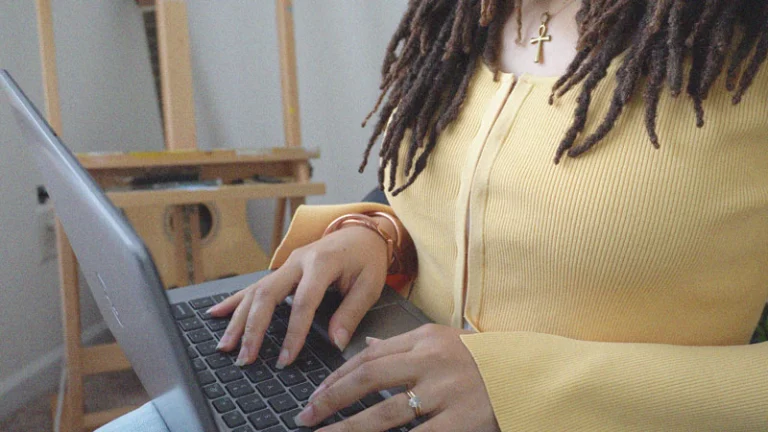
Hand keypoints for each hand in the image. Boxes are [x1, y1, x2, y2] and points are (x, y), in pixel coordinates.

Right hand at [207, 223, 390, 367]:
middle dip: (253, 328)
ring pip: (255, 291)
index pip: (303, 302)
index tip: (286, 358)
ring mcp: (287, 263)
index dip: (294, 332)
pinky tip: (216, 314)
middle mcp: (299, 261)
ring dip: (238, 319)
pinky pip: (254, 286)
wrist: (362, 232)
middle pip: (268, 294)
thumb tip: (335, 343)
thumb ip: (351, 313)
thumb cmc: (367, 259)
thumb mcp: (370, 285)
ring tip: (226, 346)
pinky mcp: (282, 268)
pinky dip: (235, 301)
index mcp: (322, 263)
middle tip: (246, 357)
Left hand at [295, 324, 499, 431]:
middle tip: (306, 416)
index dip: (337, 376)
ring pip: (384, 412)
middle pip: (368, 378)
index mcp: (426, 339)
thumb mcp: (445, 343)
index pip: (369, 355)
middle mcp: (431, 360)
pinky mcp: (460, 420)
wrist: (533, 376)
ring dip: (348, 427)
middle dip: (331, 398)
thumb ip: (405, 346)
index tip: (316, 393)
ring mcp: (446, 390)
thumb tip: (368, 346)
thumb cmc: (485, 362)